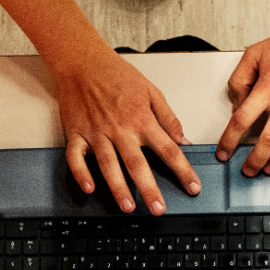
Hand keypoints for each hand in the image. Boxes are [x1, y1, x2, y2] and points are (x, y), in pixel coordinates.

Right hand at [56, 49, 200, 214]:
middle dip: (149, 188)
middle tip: (158, 209)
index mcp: (141, 119)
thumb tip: (183, 140)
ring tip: (127, 206)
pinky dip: (80, 173)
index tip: (192, 187)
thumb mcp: (151, 92)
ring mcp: (96, 132)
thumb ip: (168, 118)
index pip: (168, 149)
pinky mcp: (76, 133)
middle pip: (137, 163)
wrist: (83, 61)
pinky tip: (89, 189)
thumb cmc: (117, 75)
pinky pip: (76, 158)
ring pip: (108, 164)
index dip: (183, 170)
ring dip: (118, 187)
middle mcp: (120, 129)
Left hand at [216, 21, 269, 175]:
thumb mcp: (255, 53)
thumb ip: (240, 79)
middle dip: (255, 160)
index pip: (241, 120)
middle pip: (267, 139)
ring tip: (269, 171)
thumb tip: (236, 105)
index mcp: (267, 88)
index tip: (223, 154)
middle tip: (248, 171)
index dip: (229, 141)